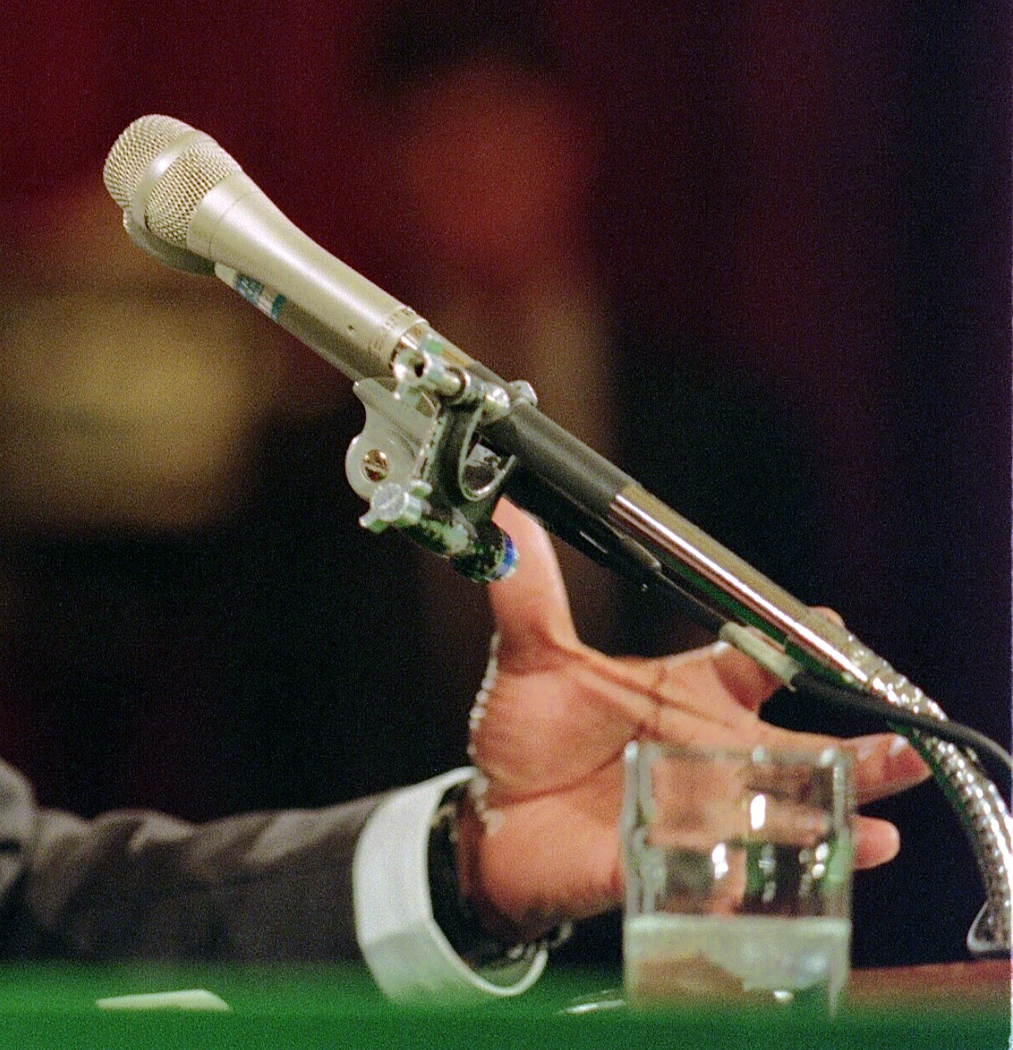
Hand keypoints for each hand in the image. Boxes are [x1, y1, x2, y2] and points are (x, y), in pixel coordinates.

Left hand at [457, 498, 929, 940]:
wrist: (489, 820)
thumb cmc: (526, 738)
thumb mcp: (530, 660)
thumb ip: (528, 593)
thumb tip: (505, 518)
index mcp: (688, 698)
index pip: (757, 664)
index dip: (797, 643)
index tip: (831, 625)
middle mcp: (709, 756)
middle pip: (800, 752)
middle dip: (861, 755)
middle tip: (912, 749)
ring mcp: (698, 815)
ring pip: (781, 820)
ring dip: (832, 828)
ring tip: (879, 837)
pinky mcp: (670, 866)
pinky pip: (721, 877)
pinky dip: (748, 880)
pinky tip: (777, 883)